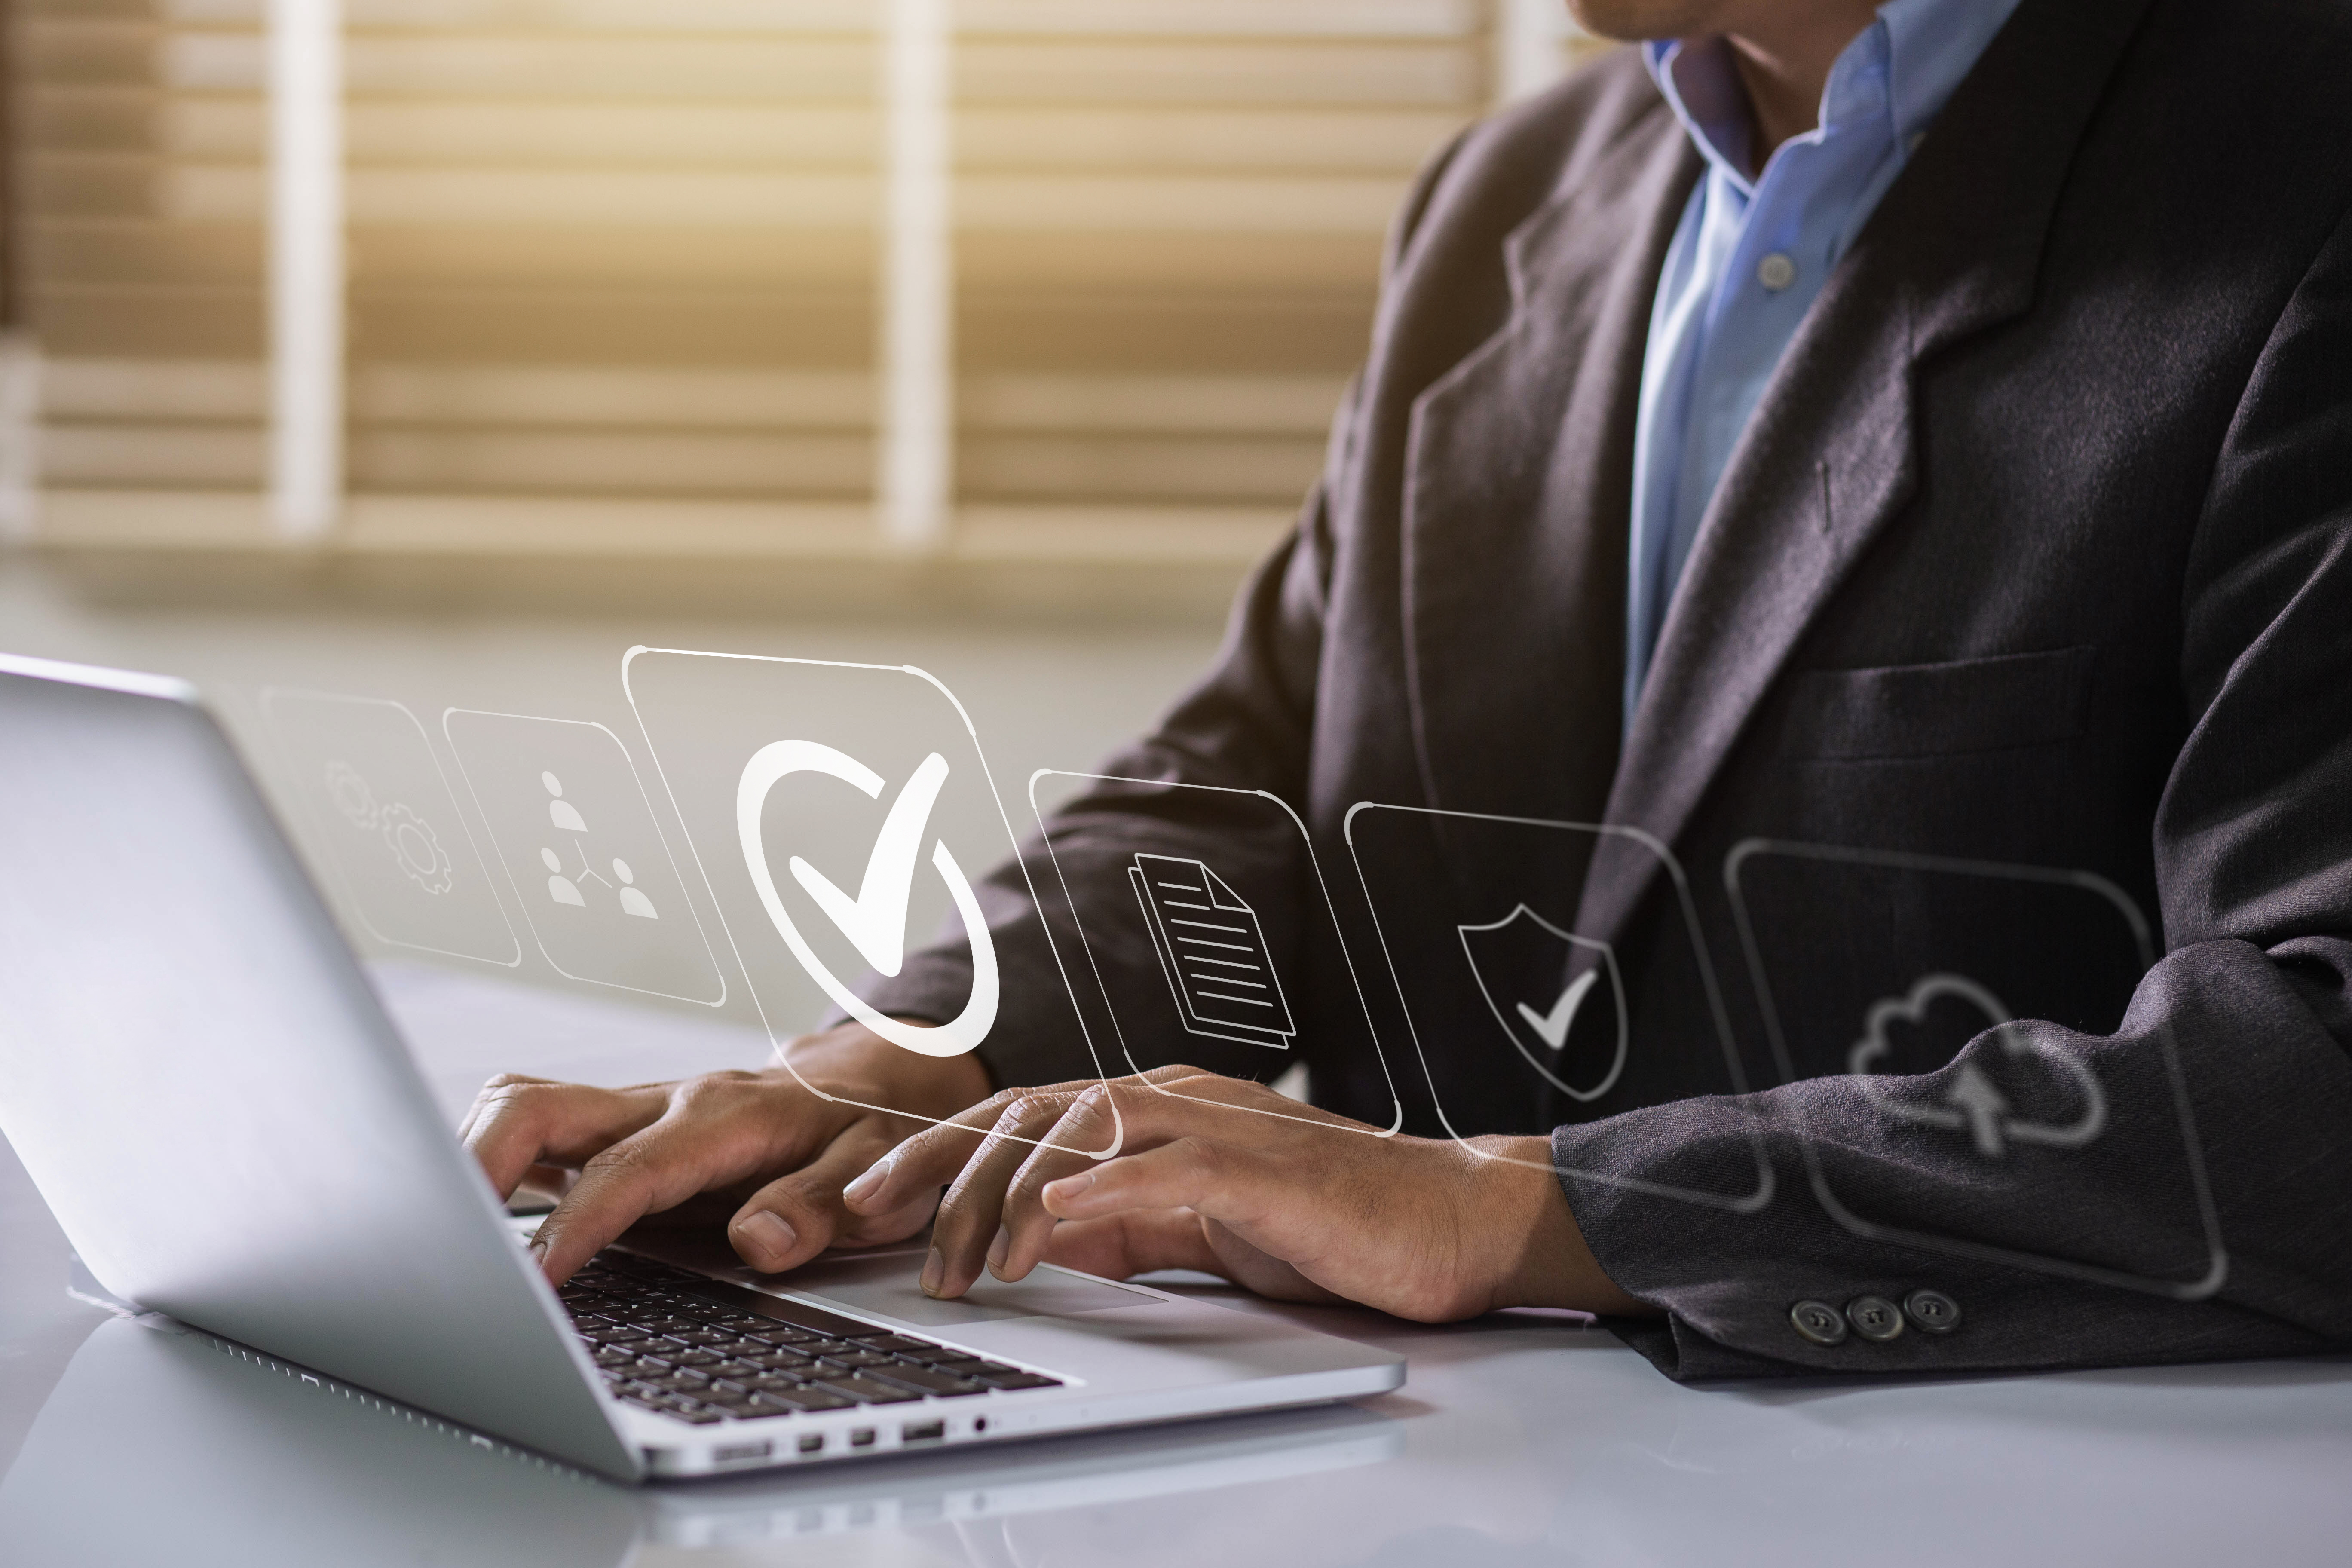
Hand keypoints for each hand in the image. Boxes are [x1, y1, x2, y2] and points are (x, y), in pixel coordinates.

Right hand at [461, 1020, 990, 1285]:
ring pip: (527, 1106)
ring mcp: (636, 1112)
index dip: (577, 1223)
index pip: (630, 1170)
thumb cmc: (877, 1127)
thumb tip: (760, 1243)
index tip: (538, 1279)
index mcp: (725, 1118)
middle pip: (540, 1106)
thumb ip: (819, 1206)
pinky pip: (542, 1127)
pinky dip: (498, 1162)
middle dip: (478, 1164)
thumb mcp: (878, 1174)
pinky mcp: (622, 1128)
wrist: (881, 1076)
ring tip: (438, 1230)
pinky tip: (474, 1216)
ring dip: (475, 1157)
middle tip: (442, 1239)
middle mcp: (666, 1103)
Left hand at [839, 1066, 1652, 1321]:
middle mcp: (1168, 1098)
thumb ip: (1113, 1222)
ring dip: (999, 1196)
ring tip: (958, 1261)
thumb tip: (1021, 1239)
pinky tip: (1045, 1224)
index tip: (864, 1200)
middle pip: (1023, 1112)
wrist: (1446, 1218)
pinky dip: (1091, 1192)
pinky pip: (1153, 1168)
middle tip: (867, 1222)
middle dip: (933, 1165)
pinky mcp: (1252, 1165)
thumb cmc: (1326, 1226)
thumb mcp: (1191, 1227)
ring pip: (1073, 1131)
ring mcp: (1210, 1123)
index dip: (934, 1153)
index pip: (1018, 1116)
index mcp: (1150, 1108)